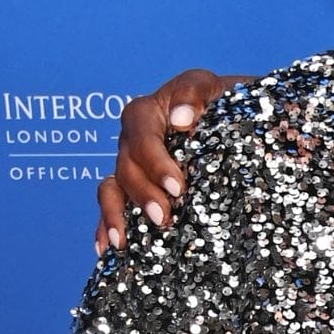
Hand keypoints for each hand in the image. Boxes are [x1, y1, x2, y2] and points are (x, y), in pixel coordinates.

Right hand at [93, 69, 246, 255]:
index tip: (178, 187)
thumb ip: (193, 93)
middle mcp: (131, 140)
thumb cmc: (218, 97)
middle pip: (127, 169)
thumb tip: (180, 118)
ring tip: (124, 241)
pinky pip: (112, 205)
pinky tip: (106, 248)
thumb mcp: (208, 85)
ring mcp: (130, 165)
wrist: (227, 112)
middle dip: (143, 195)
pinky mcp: (134, 185)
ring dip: (117, 214)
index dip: (157, 166)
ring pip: (112, 189)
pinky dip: (106, 225)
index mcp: (144, 113)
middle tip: (164, 218)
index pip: (143, 141)